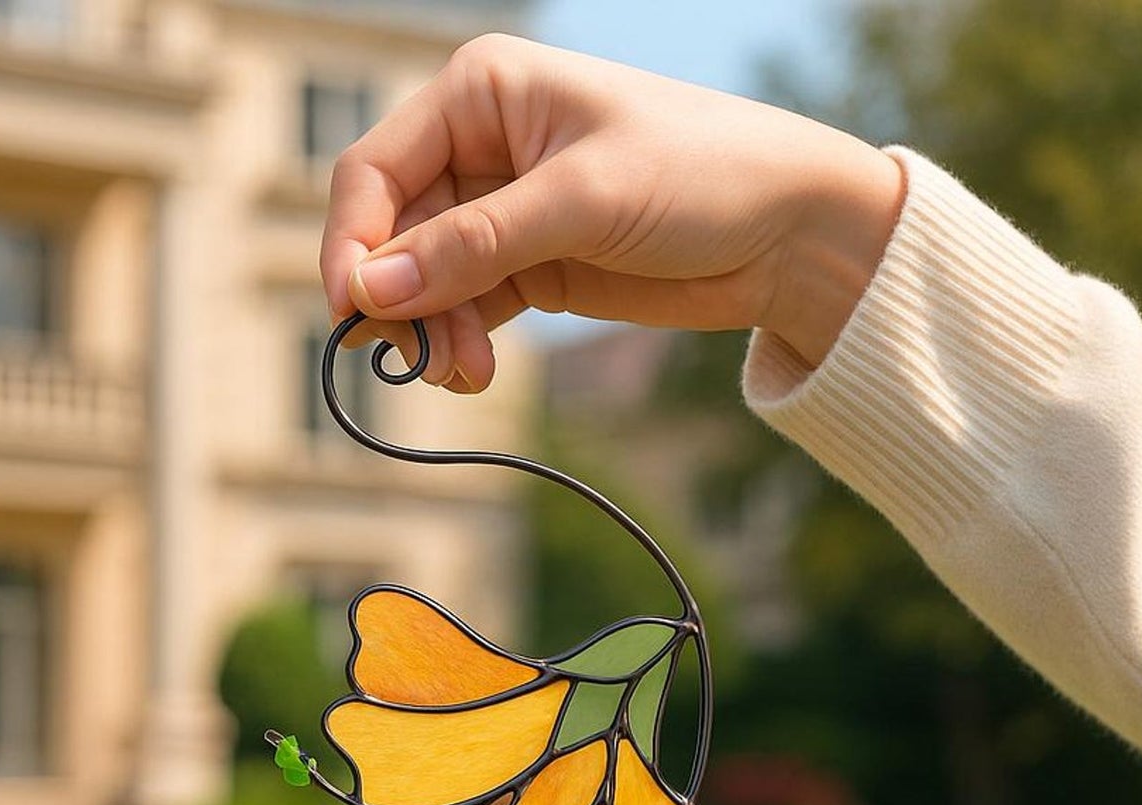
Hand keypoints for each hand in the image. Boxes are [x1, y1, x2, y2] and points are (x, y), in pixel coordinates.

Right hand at [320, 34, 904, 389]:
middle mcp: (480, 145)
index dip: (353, 244)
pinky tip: (475, 371)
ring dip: (433, 333)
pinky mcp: (528, 265)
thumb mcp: (581, 201)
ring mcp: (502, 210)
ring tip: (468, 375)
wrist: (787, 232)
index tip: (355, 314)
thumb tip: (370, 292)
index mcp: (481, 92)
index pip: (374, 171)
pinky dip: (459, 341)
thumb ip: (474, 244)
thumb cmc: (700, 175)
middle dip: (402, 303)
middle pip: (393, 234)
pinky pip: (464, 307)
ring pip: (425, 281)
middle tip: (427, 362)